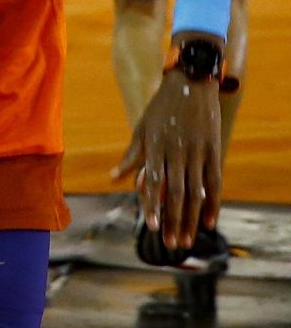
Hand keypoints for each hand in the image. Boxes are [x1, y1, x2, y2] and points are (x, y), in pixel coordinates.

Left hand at [112, 70, 221, 251]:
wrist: (190, 83)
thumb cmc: (161, 108)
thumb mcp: (142, 129)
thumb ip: (131, 156)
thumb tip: (114, 178)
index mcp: (155, 146)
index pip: (153, 182)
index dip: (152, 205)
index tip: (151, 226)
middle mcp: (176, 151)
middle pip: (175, 193)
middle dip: (172, 220)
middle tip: (170, 244)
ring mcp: (197, 152)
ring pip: (195, 192)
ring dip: (191, 218)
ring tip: (186, 240)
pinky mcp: (213, 150)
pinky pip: (214, 182)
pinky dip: (212, 203)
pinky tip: (209, 222)